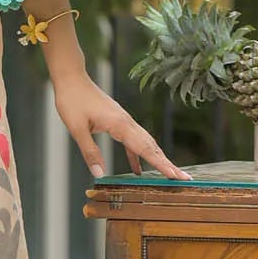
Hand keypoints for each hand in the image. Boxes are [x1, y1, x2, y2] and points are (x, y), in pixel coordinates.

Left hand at [55, 75, 191, 180]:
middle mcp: (127, 122)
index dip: (161, 164)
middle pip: (152, 147)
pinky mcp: (118, 121)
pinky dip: (138, 155)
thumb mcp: (77, 129)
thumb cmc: (72, 100)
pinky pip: (133, 141)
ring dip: (158, 159)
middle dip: (168, 164)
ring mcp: (124, 121)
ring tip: (170, 174)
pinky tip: (137, 169)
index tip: (175, 175)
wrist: (72, 79)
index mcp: (120, 124)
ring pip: (145, 143)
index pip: (145, 149)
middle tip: (185, 179)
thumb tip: (99, 173)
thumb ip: (89, 152)